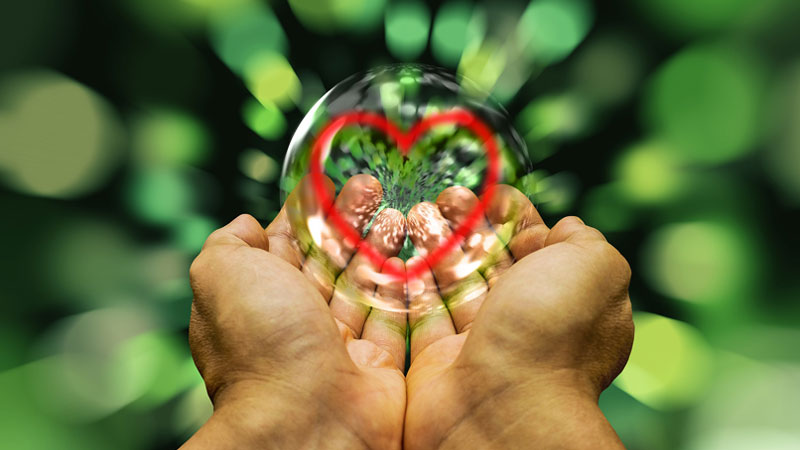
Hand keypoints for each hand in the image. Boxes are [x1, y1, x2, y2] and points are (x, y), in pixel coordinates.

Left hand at [182, 175, 407, 449]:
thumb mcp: (220, 275)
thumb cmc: (260, 344)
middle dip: (351, 220)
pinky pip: (398, 318)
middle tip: (373, 186)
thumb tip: (245, 224)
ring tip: (400, 212)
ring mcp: (340, 345)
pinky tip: (419, 254)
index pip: (286, 244)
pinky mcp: (379, 365)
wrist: (306, 420)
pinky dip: (409, 286)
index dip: (309, 210)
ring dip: (382, 246)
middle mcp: (298, 322)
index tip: (331, 181)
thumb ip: (228, 243)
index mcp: (259, 299)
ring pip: (365, 284)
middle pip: (330, 259)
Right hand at [404, 185, 633, 448]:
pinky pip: (420, 314)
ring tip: (416, 213)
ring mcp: (479, 344)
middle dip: (467, 225)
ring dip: (435, 246)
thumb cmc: (552, 333)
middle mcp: (524, 324)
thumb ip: (584, 240)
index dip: (513, 216)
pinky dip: (408, 282)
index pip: (537, 248)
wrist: (501, 407)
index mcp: (566, 301)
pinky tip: (398, 250)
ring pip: (452, 284)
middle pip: (490, 262)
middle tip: (444, 198)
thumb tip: (564, 227)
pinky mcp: (438, 361)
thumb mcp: (595, 268)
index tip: (488, 191)